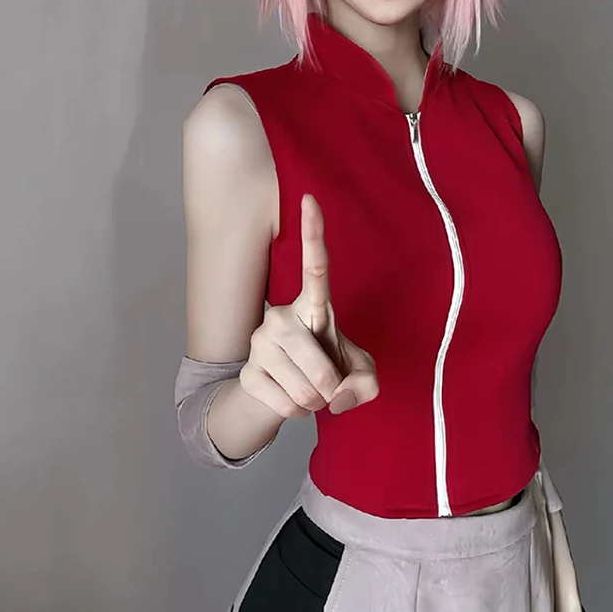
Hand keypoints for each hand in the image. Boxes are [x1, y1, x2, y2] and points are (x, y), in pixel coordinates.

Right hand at [239, 194, 378, 418]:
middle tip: (328, 385)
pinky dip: (298, 413)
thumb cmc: (330, 370)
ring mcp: (260, 342)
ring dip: (315, 402)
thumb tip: (339, 396)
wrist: (288, 395)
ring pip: (304, 390)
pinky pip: (286, 405)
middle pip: (319, 366)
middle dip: (331, 388)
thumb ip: (365, 384)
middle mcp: (281, 316)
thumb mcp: (359, 374)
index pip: (315, 265)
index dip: (313, 232)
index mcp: (313, 306)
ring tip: (309, 389)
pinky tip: (292, 399)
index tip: (310, 198)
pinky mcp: (246, 371)